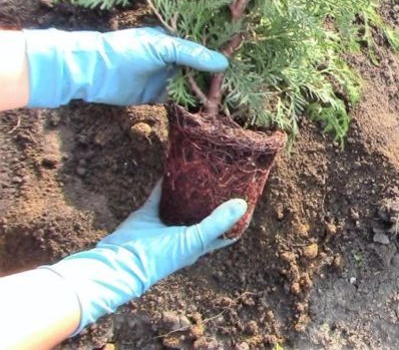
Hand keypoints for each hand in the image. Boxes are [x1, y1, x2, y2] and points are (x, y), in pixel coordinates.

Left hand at [23, 27, 226, 107]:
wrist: (93, 73)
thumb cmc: (126, 50)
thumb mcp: (162, 47)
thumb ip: (192, 55)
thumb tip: (224, 64)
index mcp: (175, 39)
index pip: (204, 46)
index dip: (221, 54)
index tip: (241, 63)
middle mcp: (174, 57)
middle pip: (202, 68)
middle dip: (218, 77)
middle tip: (240, 88)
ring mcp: (167, 76)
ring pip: (194, 85)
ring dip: (207, 93)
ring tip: (228, 101)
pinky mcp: (159, 95)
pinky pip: (182, 100)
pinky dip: (193, 105)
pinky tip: (208, 111)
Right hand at [41, 183, 245, 332]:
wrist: (121, 261)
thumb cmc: (161, 256)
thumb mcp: (194, 240)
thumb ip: (217, 222)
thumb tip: (242, 204)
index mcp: (199, 244)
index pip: (225, 233)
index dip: (237, 220)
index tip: (247, 201)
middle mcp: (184, 234)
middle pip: (204, 214)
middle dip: (214, 200)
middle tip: (226, 178)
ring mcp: (166, 224)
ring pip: (182, 202)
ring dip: (191, 189)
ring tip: (204, 171)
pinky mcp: (148, 214)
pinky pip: (158, 194)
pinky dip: (165, 182)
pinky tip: (173, 167)